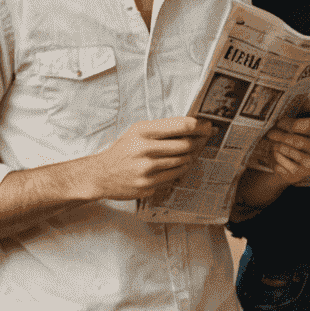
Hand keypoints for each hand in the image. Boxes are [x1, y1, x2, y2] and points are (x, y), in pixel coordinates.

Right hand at [76, 116, 213, 200]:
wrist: (100, 174)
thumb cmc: (123, 151)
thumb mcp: (137, 132)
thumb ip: (163, 129)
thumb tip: (195, 126)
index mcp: (142, 131)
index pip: (181, 126)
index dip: (200, 126)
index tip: (208, 126)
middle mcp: (144, 149)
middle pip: (186, 145)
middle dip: (198, 142)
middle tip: (203, 139)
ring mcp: (146, 169)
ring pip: (183, 161)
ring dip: (189, 157)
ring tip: (186, 152)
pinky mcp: (148, 184)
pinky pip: (175, 175)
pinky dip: (180, 169)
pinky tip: (176, 165)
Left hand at [248, 110, 309, 184]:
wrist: (295, 160)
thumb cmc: (299, 135)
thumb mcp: (305, 119)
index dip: (292, 123)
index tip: (280, 122)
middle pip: (298, 142)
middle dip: (281, 136)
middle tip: (270, 133)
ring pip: (289, 154)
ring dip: (277, 148)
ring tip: (273, 145)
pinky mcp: (300, 175)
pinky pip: (283, 167)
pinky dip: (275, 161)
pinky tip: (275, 157)